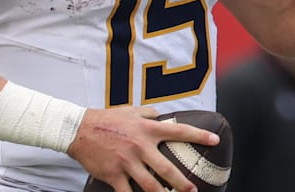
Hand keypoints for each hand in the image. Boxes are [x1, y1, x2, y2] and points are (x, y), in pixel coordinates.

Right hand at [67, 105, 219, 191]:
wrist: (79, 130)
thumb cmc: (107, 119)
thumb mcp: (131, 110)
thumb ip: (149, 114)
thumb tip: (162, 116)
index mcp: (147, 128)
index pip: (178, 131)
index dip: (199, 136)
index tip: (215, 140)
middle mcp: (140, 146)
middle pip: (166, 168)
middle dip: (182, 182)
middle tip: (194, 190)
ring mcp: (127, 162)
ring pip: (150, 185)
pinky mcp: (113, 175)